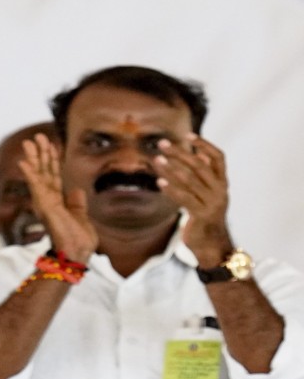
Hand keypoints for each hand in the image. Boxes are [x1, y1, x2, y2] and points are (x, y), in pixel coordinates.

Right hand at [17, 133, 96, 261]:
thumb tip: (77, 190)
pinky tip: (24, 162)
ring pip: (39, 174)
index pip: (54, 175)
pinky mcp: (44, 205)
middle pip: (44, 171)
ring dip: (34, 157)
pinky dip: (30, 173)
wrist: (76, 254)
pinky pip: (36, 186)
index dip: (52, 159)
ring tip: (29, 142)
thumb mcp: (82, 217)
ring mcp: (44, 202)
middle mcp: (48, 199)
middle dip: (40, 153)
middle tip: (36, 136)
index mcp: (57, 200)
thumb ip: (77, 203)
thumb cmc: (78, 241)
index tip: (51, 144)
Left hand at [154, 134, 232, 265]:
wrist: (211, 244)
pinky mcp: (202, 215)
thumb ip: (203, 175)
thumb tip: (199, 153)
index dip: (205, 145)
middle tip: (161, 144)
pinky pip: (185, 198)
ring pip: (190, 180)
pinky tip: (159, 183)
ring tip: (156, 160)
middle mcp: (221, 190)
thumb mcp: (207, 193)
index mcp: (222, 182)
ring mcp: (213, 203)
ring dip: (171, 169)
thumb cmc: (204, 215)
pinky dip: (171, 189)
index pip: (219, 157)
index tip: (188, 135)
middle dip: (180, 153)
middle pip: (200, 165)